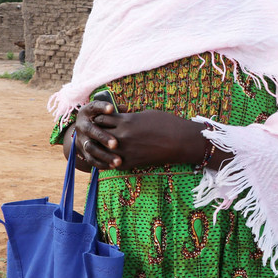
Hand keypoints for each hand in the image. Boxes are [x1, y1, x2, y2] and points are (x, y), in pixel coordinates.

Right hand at [72, 101, 120, 168]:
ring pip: (90, 148)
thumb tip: (123, 109)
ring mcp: (81, 139)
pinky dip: (102, 163)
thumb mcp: (106, 112)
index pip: (93, 107)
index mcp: (87, 112)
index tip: (112, 108)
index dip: (101, 107)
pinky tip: (113, 166)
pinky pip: (91, 159)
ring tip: (118, 160)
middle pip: (90, 130)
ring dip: (104, 155)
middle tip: (115, 144)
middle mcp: (81, 125)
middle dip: (102, 137)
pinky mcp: (83, 152)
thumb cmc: (103, 119)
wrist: (86, 131)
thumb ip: (115, 111)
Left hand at [88, 109, 206, 170]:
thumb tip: (121, 117)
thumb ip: (129, 117)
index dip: (99, 119)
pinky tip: (108, 158)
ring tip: (100, 146)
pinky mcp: (131, 163)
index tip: (101, 120)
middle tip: (96, 133)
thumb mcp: (145, 114)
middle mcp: (122, 135)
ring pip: (102, 150)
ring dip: (100, 148)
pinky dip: (108, 160)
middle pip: (98, 134)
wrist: (180, 141)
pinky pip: (111, 163)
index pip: (100, 119)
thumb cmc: (167, 123)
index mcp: (126, 120)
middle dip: (96, 133)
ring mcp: (126, 150)